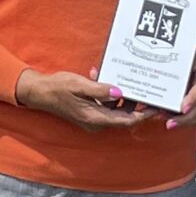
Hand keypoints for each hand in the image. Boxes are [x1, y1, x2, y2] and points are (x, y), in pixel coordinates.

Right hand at [15, 70, 157, 131]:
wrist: (39, 92)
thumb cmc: (58, 88)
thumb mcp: (80, 85)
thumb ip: (100, 90)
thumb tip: (120, 93)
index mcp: (95, 118)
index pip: (126, 120)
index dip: (143, 115)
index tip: (156, 106)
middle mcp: (96, 122)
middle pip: (123, 115)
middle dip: (135, 102)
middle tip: (147, 87)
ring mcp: (92, 118)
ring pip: (115, 109)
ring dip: (118, 94)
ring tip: (116, 75)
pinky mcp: (89, 112)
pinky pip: (105, 105)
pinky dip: (106, 93)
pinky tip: (99, 76)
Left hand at [165, 52, 195, 129]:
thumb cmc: (195, 63)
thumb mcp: (188, 61)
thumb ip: (177, 70)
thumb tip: (157, 77)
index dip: (191, 101)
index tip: (182, 109)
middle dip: (184, 118)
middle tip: (169, 122)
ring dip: (184, 123)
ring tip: (170, 124)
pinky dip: (187, 122)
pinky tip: (175, 122)